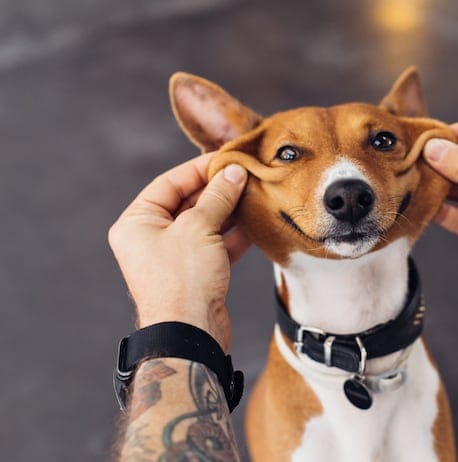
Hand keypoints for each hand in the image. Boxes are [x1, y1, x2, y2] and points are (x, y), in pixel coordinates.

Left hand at [108, 153, 249, 350]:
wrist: (190, 334)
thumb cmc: (183, 281)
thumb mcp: (199, 228)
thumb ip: (217, 197)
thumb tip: (233, 172)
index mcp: (137, 223)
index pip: (169, 183)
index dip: (199, 169)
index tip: (227, 158)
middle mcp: (151, 238)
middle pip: (188, 202)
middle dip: (218, 190)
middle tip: (246, 175)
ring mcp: (175, 256)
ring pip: (205, 223)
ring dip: (230, 210)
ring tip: (254, 194)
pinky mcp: (196, 272)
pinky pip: (216, 244)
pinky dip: (235, 234)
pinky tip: (255, 222)